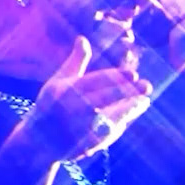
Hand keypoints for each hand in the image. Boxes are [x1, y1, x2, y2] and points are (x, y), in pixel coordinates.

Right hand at [26, 36, 153, 161]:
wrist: (38, 141)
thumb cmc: (51, 105)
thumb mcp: (58, 81)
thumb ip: (76, 61)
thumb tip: (83, 38)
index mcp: (66, 92)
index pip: (95, 82)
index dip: (115, 78)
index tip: (133, 74)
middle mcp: (72, 111)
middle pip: (105, 100)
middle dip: (127, 93)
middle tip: (146, 86)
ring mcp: (80, 130)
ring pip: (110, 119)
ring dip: (130, 110)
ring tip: (144, 102)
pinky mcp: (86, 146)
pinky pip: (108, 135)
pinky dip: (121, 125)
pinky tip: (132, 114)